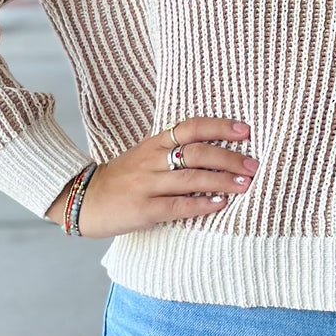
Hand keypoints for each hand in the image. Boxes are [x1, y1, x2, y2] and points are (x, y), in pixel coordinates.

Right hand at [49, 117, 256, 237]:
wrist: (82, 199)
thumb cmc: (122, 179)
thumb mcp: (145, 156)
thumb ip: (174, 151)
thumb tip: (217, 151)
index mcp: (154, 143)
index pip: (191, 128)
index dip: (219, 127)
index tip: (245, 130)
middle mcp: (152, 160)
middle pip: (196, 152)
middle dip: (229, 158)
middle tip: (253, 165)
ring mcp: (146, 184)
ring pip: (191, 178)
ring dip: (222, 181)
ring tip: (245, 185)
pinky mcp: (142, 209)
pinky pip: (177, 205)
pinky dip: (201, 204)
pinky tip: (220, 205)